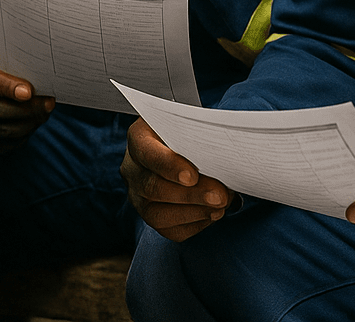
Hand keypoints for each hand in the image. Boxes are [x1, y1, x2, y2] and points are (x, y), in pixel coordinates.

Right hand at [0, 53, 53, 153]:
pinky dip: (19, 139)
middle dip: (25, 110)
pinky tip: (30, 127)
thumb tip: (44, 84)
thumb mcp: (3, 62)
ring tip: (42, 115)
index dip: (6, 86)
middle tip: (47, 105)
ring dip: (26, 125)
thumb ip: (17, 69)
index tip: (29, 92)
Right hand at [121, 118, 230, 241]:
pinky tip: (211, 214)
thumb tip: (222, 157)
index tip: (192, 176)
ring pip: (157, 214)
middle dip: (191, 195)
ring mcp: (138, 195)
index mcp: (138, 138)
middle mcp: (132, 169)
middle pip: (153, 188)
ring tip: (220, 207)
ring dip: (194, 213)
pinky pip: (168, 229)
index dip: (169, 166)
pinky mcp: (150, 215)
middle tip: (220, 196)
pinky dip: (194, 224)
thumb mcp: (189, 123)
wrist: (183, 144)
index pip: (147, 153)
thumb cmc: (187, 131)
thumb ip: (199, 136)